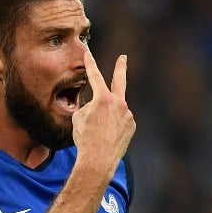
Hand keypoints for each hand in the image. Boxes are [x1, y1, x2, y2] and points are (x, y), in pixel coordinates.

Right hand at [72, 50, 135, 173]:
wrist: (98, 159)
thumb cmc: (85, 138)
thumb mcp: (79, 118)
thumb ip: (89, 107)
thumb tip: (96, 107)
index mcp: (103, 99)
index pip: (95, 76)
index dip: (90, 64)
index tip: (89, 53)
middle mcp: (119, 103)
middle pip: (120, 81)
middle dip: (120, 67)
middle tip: (123, 58)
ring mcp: (127, 114)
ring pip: (115, 111)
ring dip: (107, 117)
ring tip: (99, 132)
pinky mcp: (132, 126)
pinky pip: (120, 121)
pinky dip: (114, 127)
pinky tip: (107, 136)